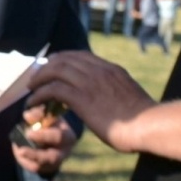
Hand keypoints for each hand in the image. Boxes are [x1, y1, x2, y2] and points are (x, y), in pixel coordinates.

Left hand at [12, 107, 78, 176]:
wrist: (51, 133)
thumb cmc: (49, 121)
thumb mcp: (45, 114)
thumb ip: (37, 112)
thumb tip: (27, 116)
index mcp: (67, 136)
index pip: (59, 137)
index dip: (43, 136)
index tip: (29, 133)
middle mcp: (64, 152)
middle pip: (52, 158)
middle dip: (35, 154)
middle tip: (21, 150)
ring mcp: (56, 162)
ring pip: (42, 166)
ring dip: (27, 158)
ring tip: (18, 150)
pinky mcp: (47, 168)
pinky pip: (35, 168)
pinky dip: (24, 161)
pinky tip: (18, 151)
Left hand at [27, 52, 154, 153]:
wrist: (148, 125)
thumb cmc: (142, 119)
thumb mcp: (128, 96)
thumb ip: (115, 91)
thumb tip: (108, 96)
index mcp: (111, 69)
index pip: (81, 56)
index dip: (63, 60)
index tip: (52, 67)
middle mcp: (99, 70)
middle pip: (64, 59)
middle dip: (47, 66)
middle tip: (36, 77)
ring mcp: (90, 82)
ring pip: (55, 70)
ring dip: (39, 79)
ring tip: (32, 89)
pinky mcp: (82, 98)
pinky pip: (53, 89)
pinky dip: (40, 94)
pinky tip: (34, 103)